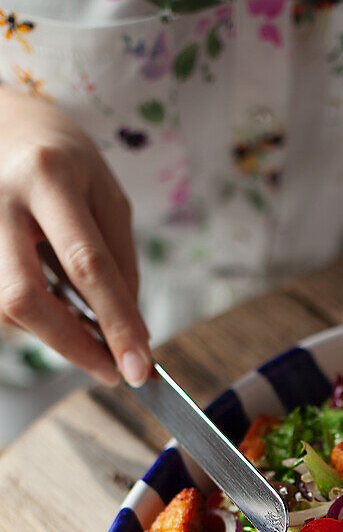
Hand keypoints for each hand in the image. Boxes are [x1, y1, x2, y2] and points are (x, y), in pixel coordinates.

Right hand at [0, 87, 150, 385]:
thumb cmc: (62, 160)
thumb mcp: (106, 195)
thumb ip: (120, 262)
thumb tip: (131, 331)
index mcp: (48, 177)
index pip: (87, 265)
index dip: (116, 324)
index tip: (140, 368)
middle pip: (23, 297)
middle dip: (70, 346)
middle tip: (109, 371)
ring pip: (4, 309)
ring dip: (49, 331)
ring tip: (79, 321)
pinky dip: (28, 318)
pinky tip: (48, 304)